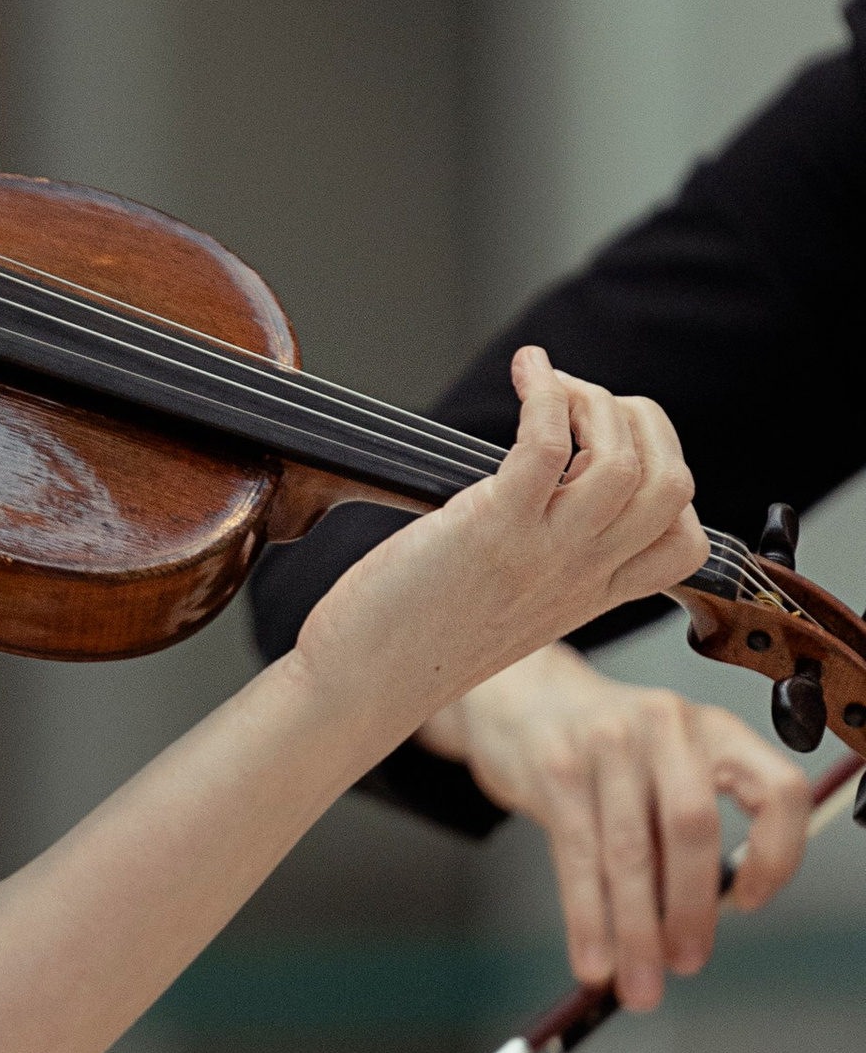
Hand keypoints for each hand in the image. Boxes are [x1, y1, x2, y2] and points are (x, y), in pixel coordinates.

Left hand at [293, 347, 707, 761]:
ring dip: (594, 400)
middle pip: (672, 486)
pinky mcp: (492, 529)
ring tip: (550, 386)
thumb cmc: (416, 635)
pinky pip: (547, 445)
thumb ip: (542, 558)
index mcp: (591, 593)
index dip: (668, 479)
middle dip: (643, 421)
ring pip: (626, 461)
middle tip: (584, 402)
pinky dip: (545, 393)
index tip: (615, 450)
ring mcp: (544, 552)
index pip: (685, 542)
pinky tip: (527, 370)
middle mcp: (581, 574)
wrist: (367, 682)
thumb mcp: (509, 602)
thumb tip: (543, 487)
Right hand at [423, 639, 815, 1009]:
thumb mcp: (662, 768)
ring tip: (638, 982)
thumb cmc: (603, 745)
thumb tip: (692, 924)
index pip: (776, 791)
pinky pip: (578, 858)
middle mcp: (667, 727)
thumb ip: (681, 834)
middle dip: (691, 911)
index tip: (750, 903)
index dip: (778, 855)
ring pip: (630, 854)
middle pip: (694, 830)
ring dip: (636, 932)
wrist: (521, 694)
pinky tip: (592, 957)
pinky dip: (587, 920)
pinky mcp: (556, 769)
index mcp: (714, 730)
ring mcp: (607, 743)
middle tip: (686, 963)